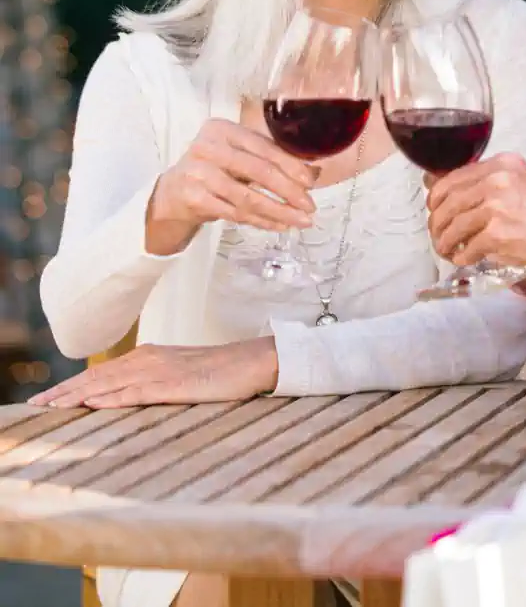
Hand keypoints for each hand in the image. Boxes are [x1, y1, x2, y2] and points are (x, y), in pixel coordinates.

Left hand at [28, 338, 279, 408]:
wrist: (253, 361)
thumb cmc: (223, 371)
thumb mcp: (183, 376)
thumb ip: (157, 382)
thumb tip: (133, 398)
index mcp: (150, 356)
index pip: (102, 372)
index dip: (72, 385)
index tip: (48, 397)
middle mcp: (149, 359)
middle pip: (97, 376)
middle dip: (63, 391)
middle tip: (34, 405)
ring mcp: (160, 371)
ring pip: (108, 383)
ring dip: (76, 395)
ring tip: (50, 406)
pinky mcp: (173, 385)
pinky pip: (134, 392)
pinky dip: (109, 397)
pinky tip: (89, 403)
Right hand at [147, 118, 318, 254]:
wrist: (171, 194)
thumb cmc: (214, 171)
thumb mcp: (240, 157)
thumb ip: (273, 160)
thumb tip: (316, 172)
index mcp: (223, 129)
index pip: (265, 147)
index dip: (292, 166)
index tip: (311, 182)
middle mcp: (208, 147)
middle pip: (259, 171)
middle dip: (290, 191)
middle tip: (310, 206)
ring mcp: (198, 173)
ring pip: (248, 197)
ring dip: (279, 211)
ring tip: (300, 221)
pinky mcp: (193, 198)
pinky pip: (236, 213)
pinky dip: (261, 221)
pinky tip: (279, 225)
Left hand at [426, 153, 525, 271]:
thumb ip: (495, 183)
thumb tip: (456, 191)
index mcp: (504, 164)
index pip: (454, 176)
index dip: (438, 196)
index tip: (436, 209)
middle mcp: (497, 180)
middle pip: (447, 201)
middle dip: (437, 221)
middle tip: (438, 234)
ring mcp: (496, 207)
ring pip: (452, 226)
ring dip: (444, 242)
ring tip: (447, 250)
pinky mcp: (497, 235)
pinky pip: (467, 248)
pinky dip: (462, 257)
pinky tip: (465, 260)